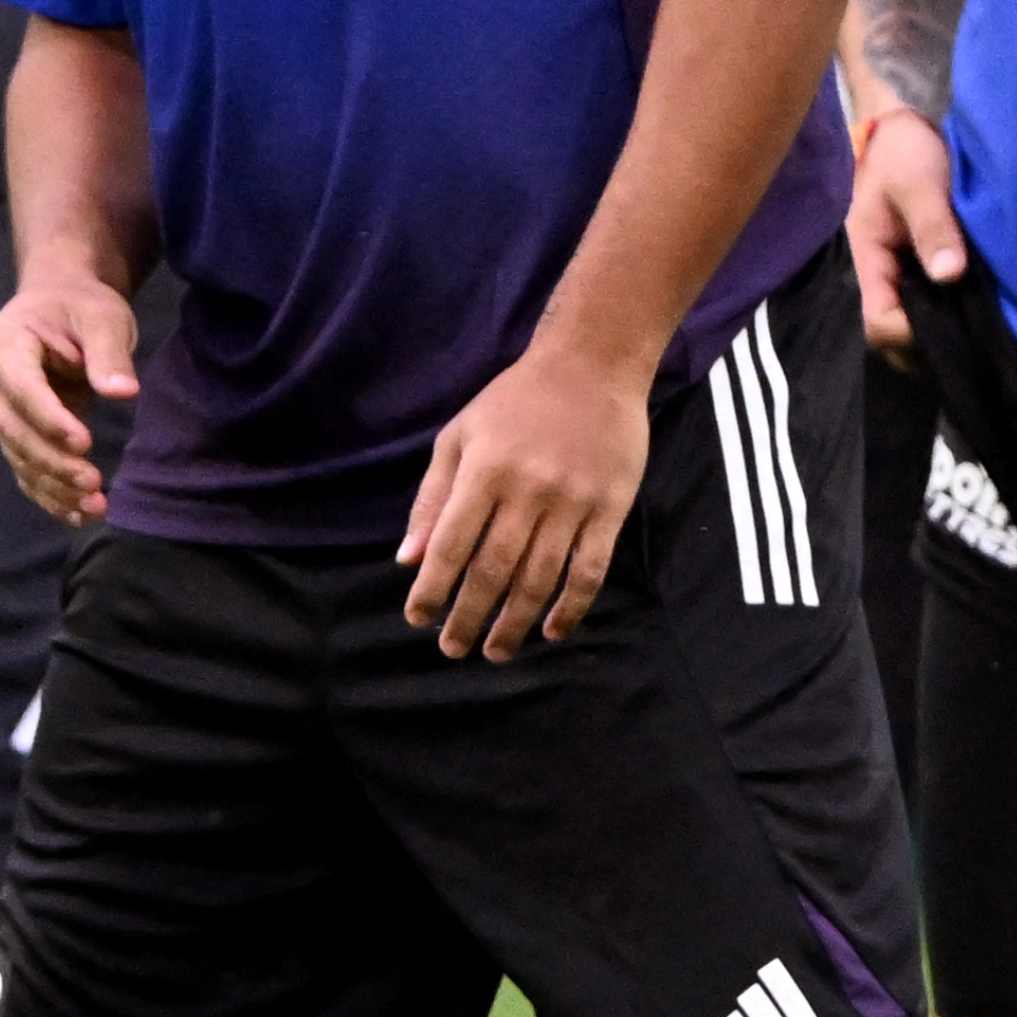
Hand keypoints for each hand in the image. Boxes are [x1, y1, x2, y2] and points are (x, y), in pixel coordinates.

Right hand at [0, 263, 144, 525]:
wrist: (58, 307)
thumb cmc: (79, 307)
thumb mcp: (102, 317)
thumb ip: (109, 354)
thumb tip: (122, 392)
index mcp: (2, 346)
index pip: (22, 389)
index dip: (49, 419)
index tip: (85, 442)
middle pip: (14, 431)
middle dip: (52, 461)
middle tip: (93, 483)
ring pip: (19, 458)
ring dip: (54, 487)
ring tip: (95, 506)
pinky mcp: (12, 435)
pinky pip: (25, 471)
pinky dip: (50, 496)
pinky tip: (79, 516)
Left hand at [400, 338, 647, 660]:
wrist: (592, 364)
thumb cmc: (514, 401)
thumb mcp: (459, 436)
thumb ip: (432, 497)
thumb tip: (406, 559)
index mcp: (483, 472)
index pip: (449, 546)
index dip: (431, 589)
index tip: (417, 619)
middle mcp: (526, 491)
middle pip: (492, 571)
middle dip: (468, 617)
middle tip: (453, 650)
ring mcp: (571, 503)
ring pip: (539, 579)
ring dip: (514, 623)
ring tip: (496, 652)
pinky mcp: (610, 509)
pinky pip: (589, 569)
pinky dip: (571, 607)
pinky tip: (552, 630)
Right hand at [846, 105, 964, 356]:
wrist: (906, 128)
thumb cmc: (905, 151)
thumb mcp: (918, 182)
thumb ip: (932, 226)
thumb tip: (949, 275)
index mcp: (867, 259)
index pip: (878, 322)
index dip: (912, 333)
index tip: (953, 321)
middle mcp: (880, 276)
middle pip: (894, 338)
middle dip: (931, 343)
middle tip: (976, 333)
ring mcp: (900, 275)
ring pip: (915, 327)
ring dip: (945, 331)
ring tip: (982, 323)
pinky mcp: (920, 269)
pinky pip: (932, 306)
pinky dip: (953, 313)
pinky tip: (981, 306)